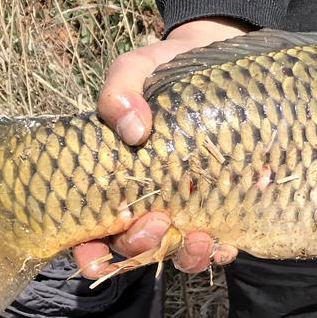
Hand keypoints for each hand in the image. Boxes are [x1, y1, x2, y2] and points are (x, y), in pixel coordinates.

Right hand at [73, 17, 248, 279]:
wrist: (213, 60)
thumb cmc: (161, 70)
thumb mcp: (134, 69)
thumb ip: (119, 91)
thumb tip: (131, 129)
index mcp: (111, 179)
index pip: (89, 231)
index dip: (88, 253)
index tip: (96, 253)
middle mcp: (145, 201)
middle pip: (133, 247)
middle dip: (140, 247)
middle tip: (156, 222)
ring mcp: (184, 206)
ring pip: (178, 252)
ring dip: (186, 257)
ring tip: (199, 239)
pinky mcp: (222, 203)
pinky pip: (220, 241)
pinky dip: (222, 249)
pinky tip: (227, 241)